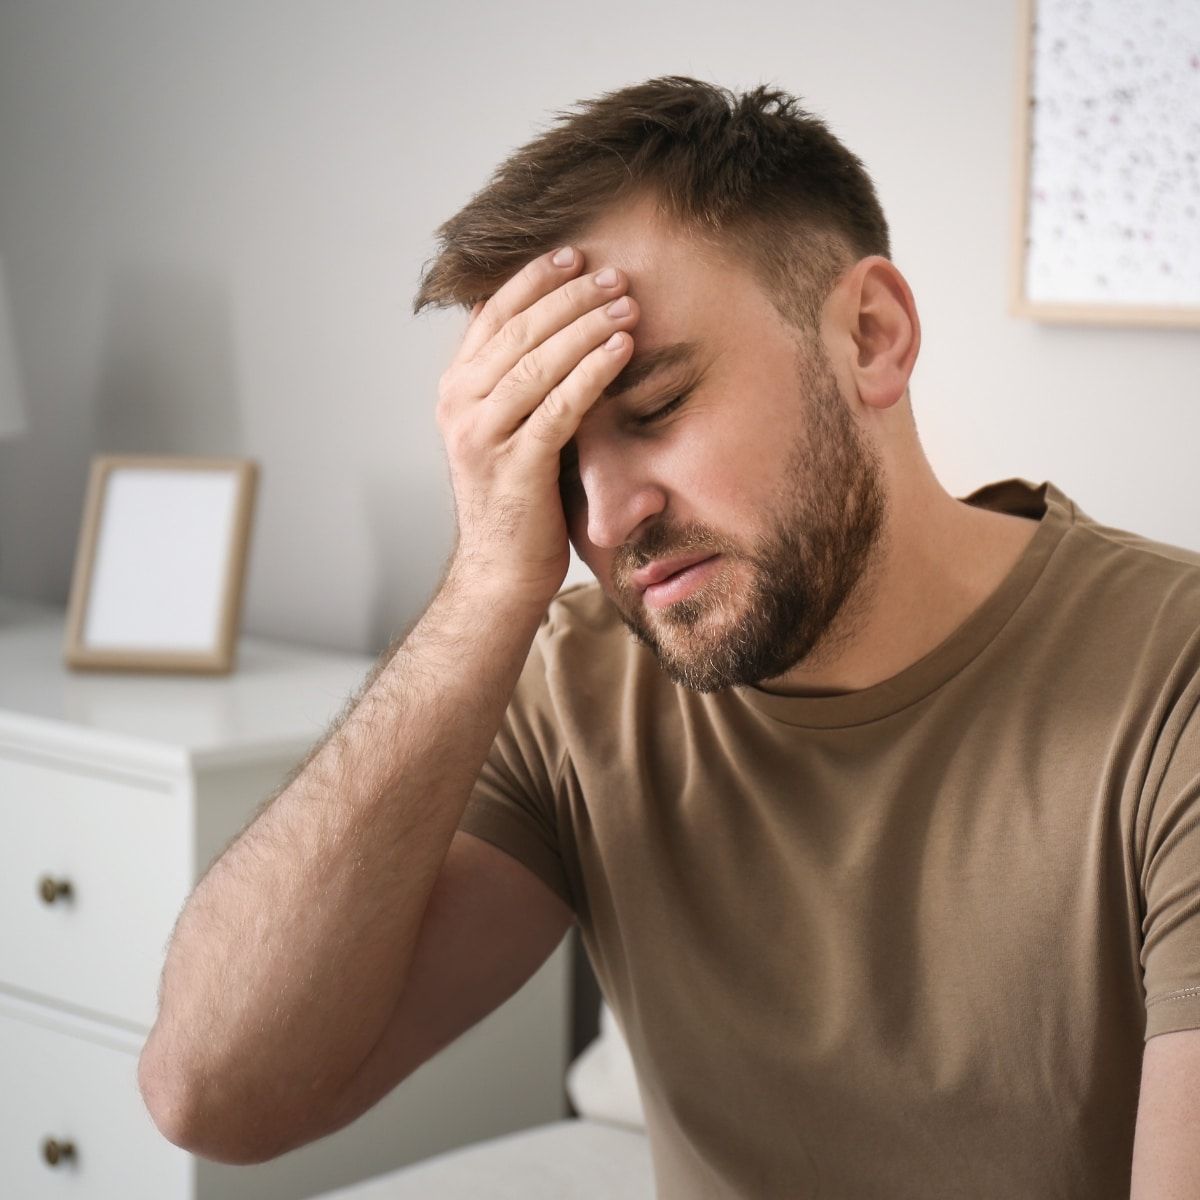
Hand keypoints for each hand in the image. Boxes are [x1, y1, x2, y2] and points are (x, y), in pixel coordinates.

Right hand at [436, 246, 639, 604]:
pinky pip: (558, 406)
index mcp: (455, 390)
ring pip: (536, 362)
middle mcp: (459, 406)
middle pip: (517, 331)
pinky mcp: (515, 466)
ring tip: (627, 304)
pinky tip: (621, 349)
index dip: (533, 280)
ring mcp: (483, 436)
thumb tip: (550, 324)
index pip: (491, 315)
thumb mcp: (507, 430)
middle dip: (569, 296)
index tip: (574, 254)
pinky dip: (592, 372)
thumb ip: (517, 383)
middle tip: (614, 275)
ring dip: (585, 326)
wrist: (500, 573)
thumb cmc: (516, 500)